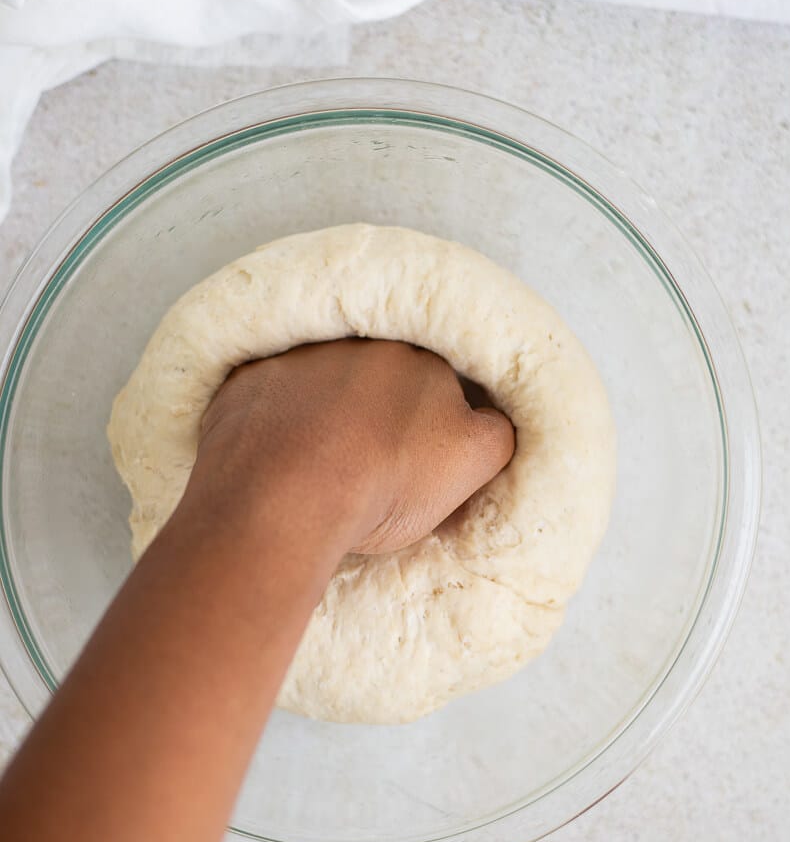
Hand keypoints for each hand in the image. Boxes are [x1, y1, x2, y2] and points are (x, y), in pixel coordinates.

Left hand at [193, 338, 514, 554]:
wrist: (282, 498)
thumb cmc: (383, 482)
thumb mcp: (470, 462)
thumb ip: (494, 432)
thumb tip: (489, 420)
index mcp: (420, 358)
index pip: (438, 381)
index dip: (431, 422)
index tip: (417, 457)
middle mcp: (357, 343)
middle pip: (377, 376)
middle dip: (378, 410)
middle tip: (368, 462)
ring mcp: (295, 359)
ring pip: (320, 381)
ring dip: (324, 411)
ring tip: (319, 465)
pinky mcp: (244, 381)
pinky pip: (267, 393)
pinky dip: (274, 417)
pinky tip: (276, 458)